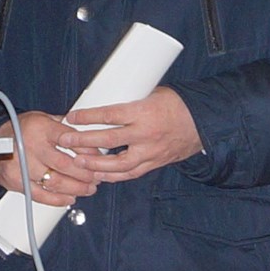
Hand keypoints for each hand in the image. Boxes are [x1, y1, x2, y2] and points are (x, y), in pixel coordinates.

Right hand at [0, 110, 94, 205]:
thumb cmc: (18, 130)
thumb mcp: (41, 118)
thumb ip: (63, 127)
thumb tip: (89, 135)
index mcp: (40, 128)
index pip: (71, 140)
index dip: (88, 151)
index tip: (99, 158)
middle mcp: (31, 146)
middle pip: (66, 165)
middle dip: (86, 174)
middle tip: (96, 177)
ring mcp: (23, 166)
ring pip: (56, 182)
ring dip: (76, 188)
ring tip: (87, 189)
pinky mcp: (17, 182)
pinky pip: (42, 195)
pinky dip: (58, 200)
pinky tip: (69, 198)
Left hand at [60, 86, 199, 184]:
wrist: (204, 121)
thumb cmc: (179, 104)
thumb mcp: (152, 94)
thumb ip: (130, 103)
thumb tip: (106, 103)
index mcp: (143, 112)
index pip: (109, 115)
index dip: (87, 117)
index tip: (71, 117)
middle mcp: (146, 134)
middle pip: (107, 140)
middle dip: (82, 142)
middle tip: (65, 141)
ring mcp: (150, 152)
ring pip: (117, 164)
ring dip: (94, 165)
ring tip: (78, 163)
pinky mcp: (155, 163)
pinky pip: (130, 173)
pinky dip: (113, 175)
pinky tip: (100, 175)